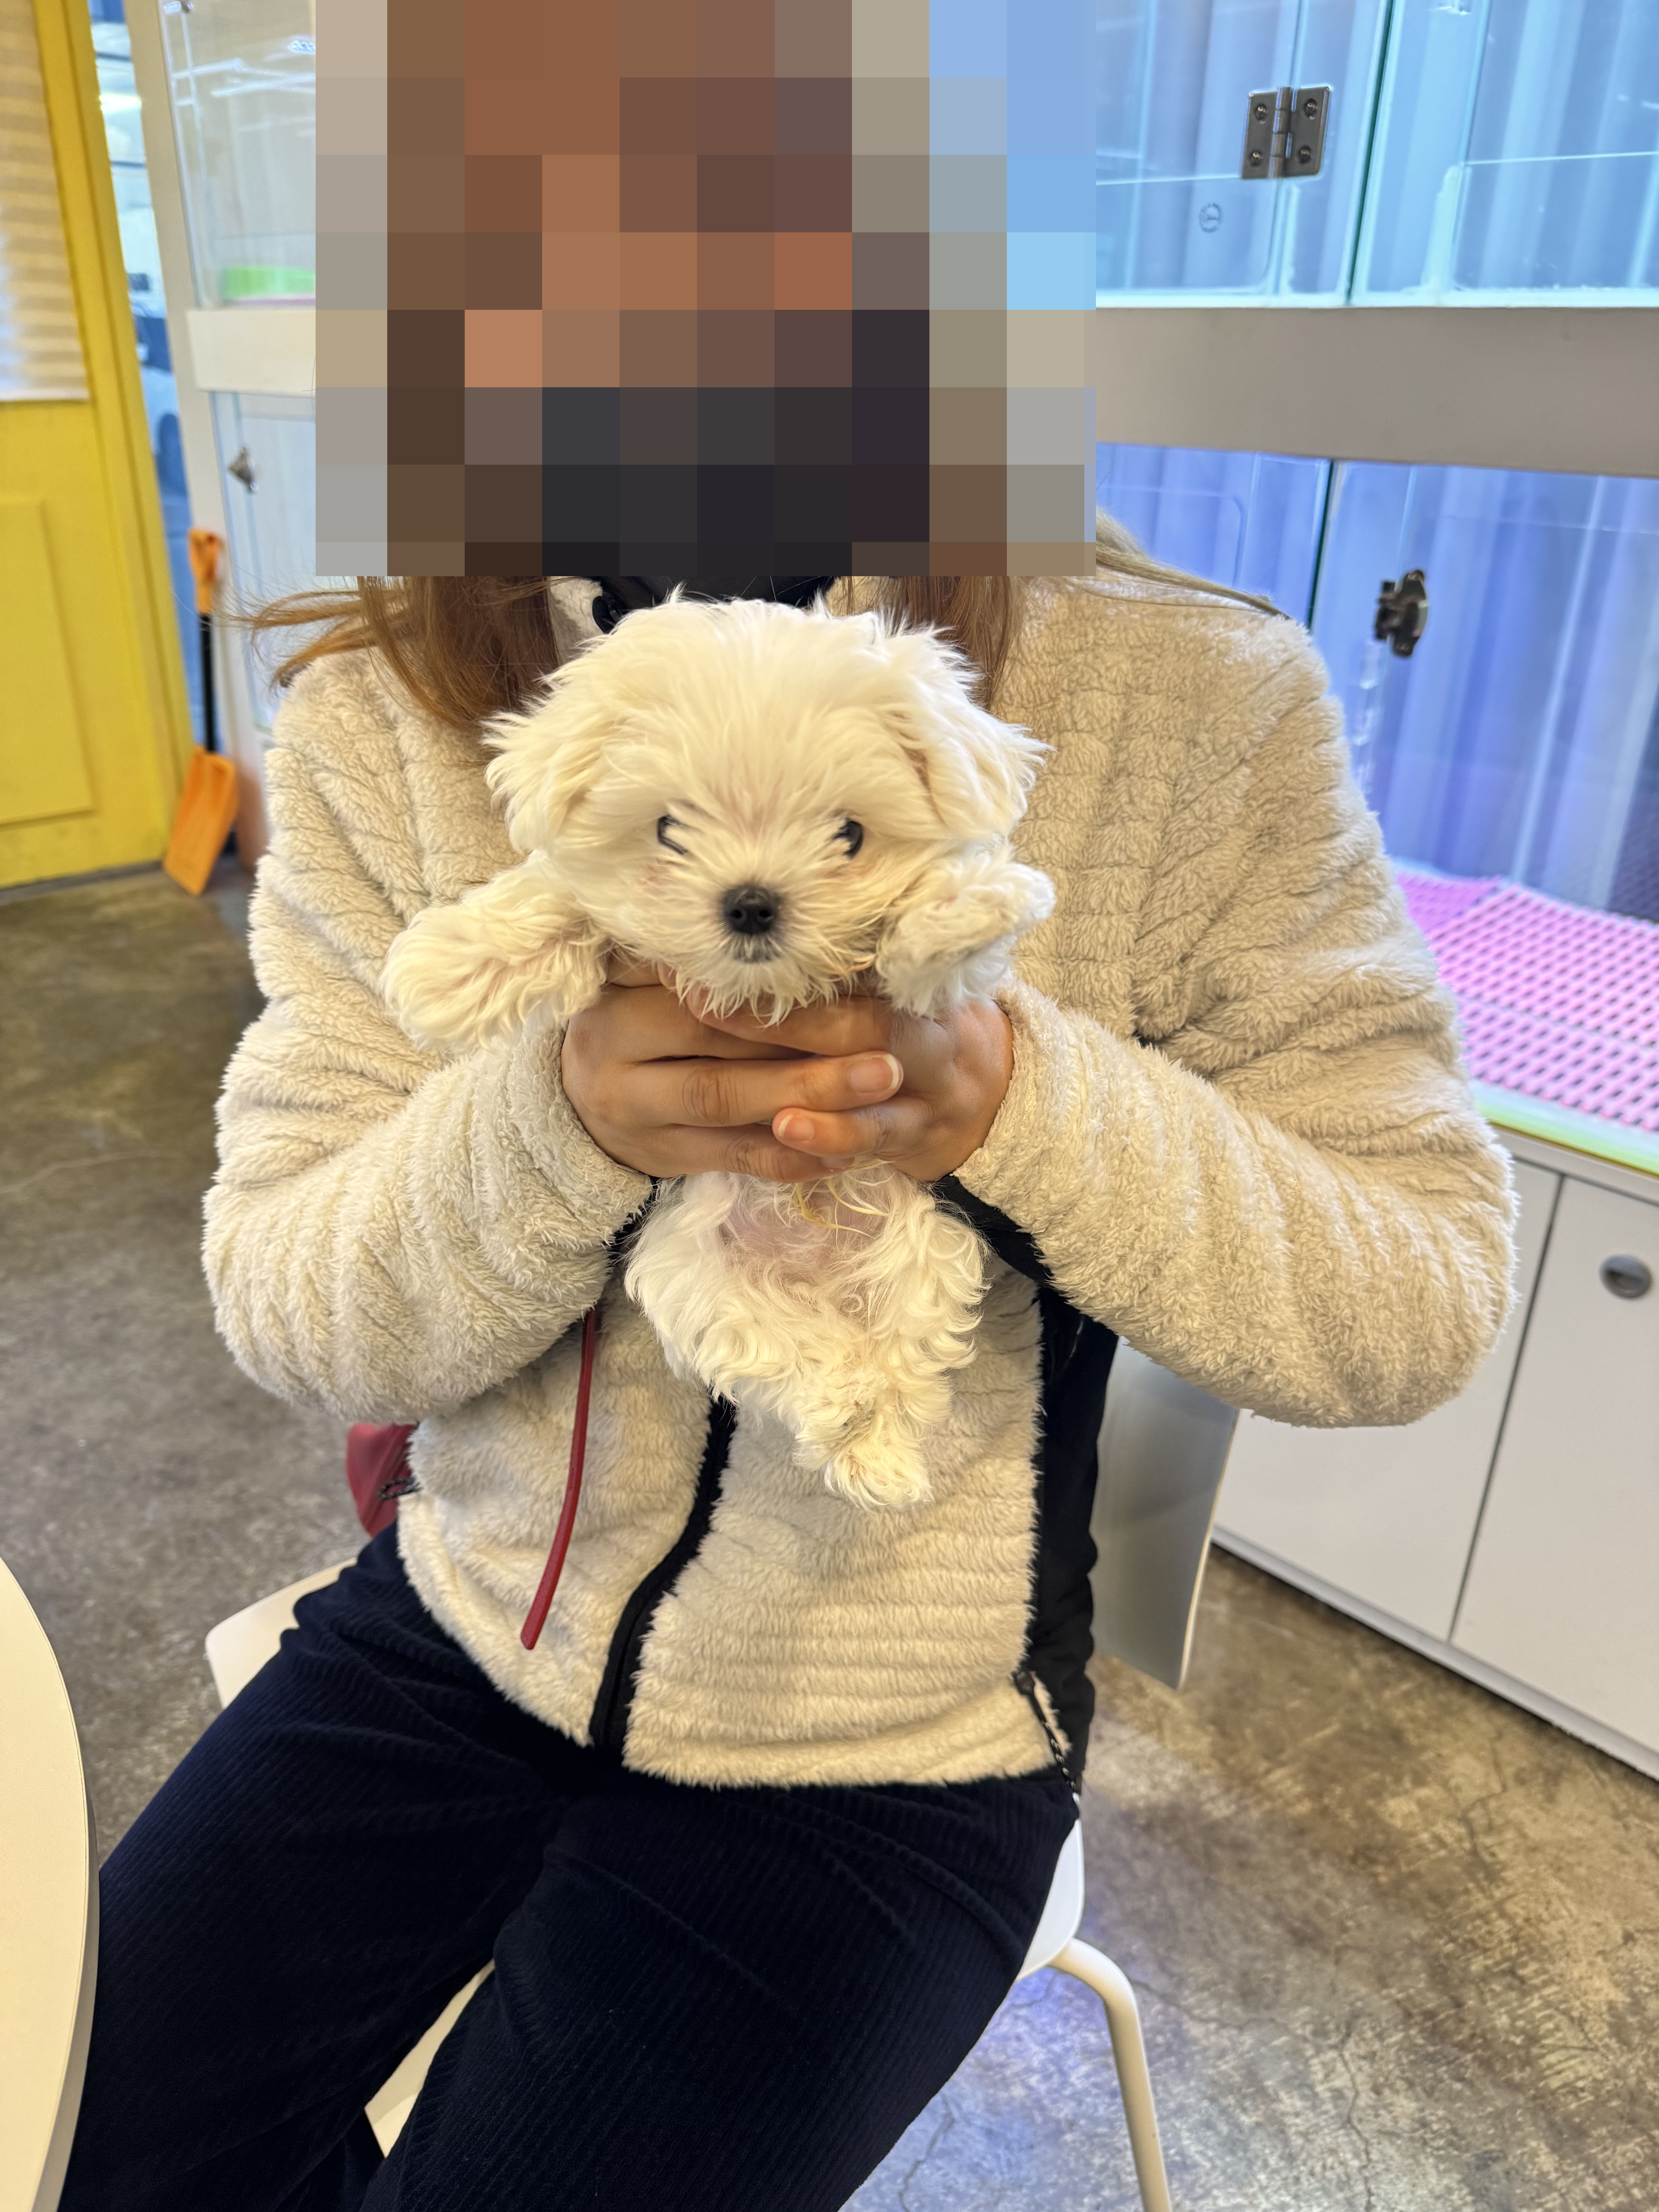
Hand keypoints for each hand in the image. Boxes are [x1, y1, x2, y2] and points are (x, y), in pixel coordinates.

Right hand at [561, 964, 1011, 1183]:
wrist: (578, 1096)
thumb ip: (704, 958)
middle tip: (886, 1042)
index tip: (846, 971)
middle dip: (806, 1043)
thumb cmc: (640, 1016)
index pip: (697, 984)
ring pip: (726, 1103)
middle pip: (716, 1044)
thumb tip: (805, 912)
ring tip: (880, 1085)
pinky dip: (794, 1155)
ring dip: (809, 1098)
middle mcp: (615, 1047)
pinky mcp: (661, 1156)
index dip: (769, 986)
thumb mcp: (650, 974)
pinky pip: (735, 1158)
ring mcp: (635, 1109)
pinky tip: (848, 1145)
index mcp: (617, 986)